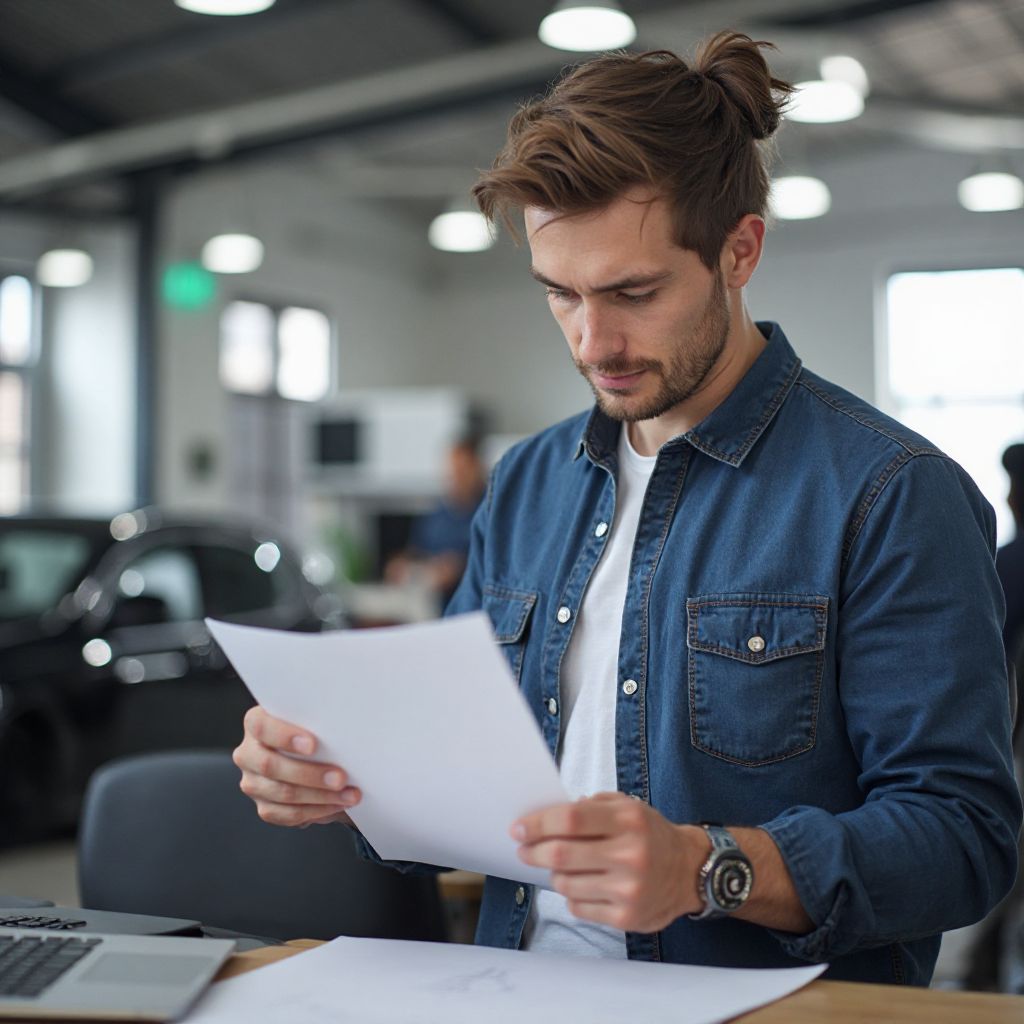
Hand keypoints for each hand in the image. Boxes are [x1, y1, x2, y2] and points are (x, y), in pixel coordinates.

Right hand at [232, 706, 361, 827]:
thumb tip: (343, 730)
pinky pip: (289, 814)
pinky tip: (338, 804)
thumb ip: (317, 722)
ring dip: (321, 796)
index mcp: (255, 723)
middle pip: (270, 765)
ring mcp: (253, 783)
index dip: (285, 737)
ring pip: (283, 793)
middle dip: (310, 774)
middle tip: (341, 778)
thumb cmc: (316, 731)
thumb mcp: (313, 721)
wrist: (314, 755)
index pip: (261, 727)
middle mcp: (248, 753)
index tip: (313, 745)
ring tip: (349, 794)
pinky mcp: (265, 807)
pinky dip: (318, 810)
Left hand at [512, 792, 705, 932]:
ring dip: (554, 874)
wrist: (689, 870)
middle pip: (562, 854)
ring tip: (561, 866)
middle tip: (524, 849)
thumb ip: (589, 807)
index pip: (571, 820)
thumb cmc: (649, 834)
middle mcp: (630, 855)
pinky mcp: (626, 917)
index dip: (538, 824)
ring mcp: (628, 889)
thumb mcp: (626, 806)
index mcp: (628, 820)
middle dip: (533, 851)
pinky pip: (578, 907)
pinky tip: (583, 884)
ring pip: (566, 884)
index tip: (519, 828)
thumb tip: (546, 818)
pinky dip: (571, 895)